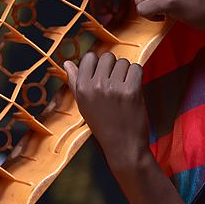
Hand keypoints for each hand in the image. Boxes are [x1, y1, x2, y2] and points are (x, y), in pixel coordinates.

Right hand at [63, 51, 150, 172]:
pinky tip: (133, 90)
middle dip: (113, 67)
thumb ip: (75, 82)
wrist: (123, 146)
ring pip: (123, 62)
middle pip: (107, 56)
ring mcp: (114, 88)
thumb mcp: (83, 105)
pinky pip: (136, 68)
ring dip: (126, 72)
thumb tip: (67, 64)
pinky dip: (137, 77)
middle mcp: (96, 86)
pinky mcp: (131, 91)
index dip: (98, 64)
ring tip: (123, 90)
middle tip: (115, 84)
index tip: (103, 76)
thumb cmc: (103, 125)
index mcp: (82, 88)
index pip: (89, 57)